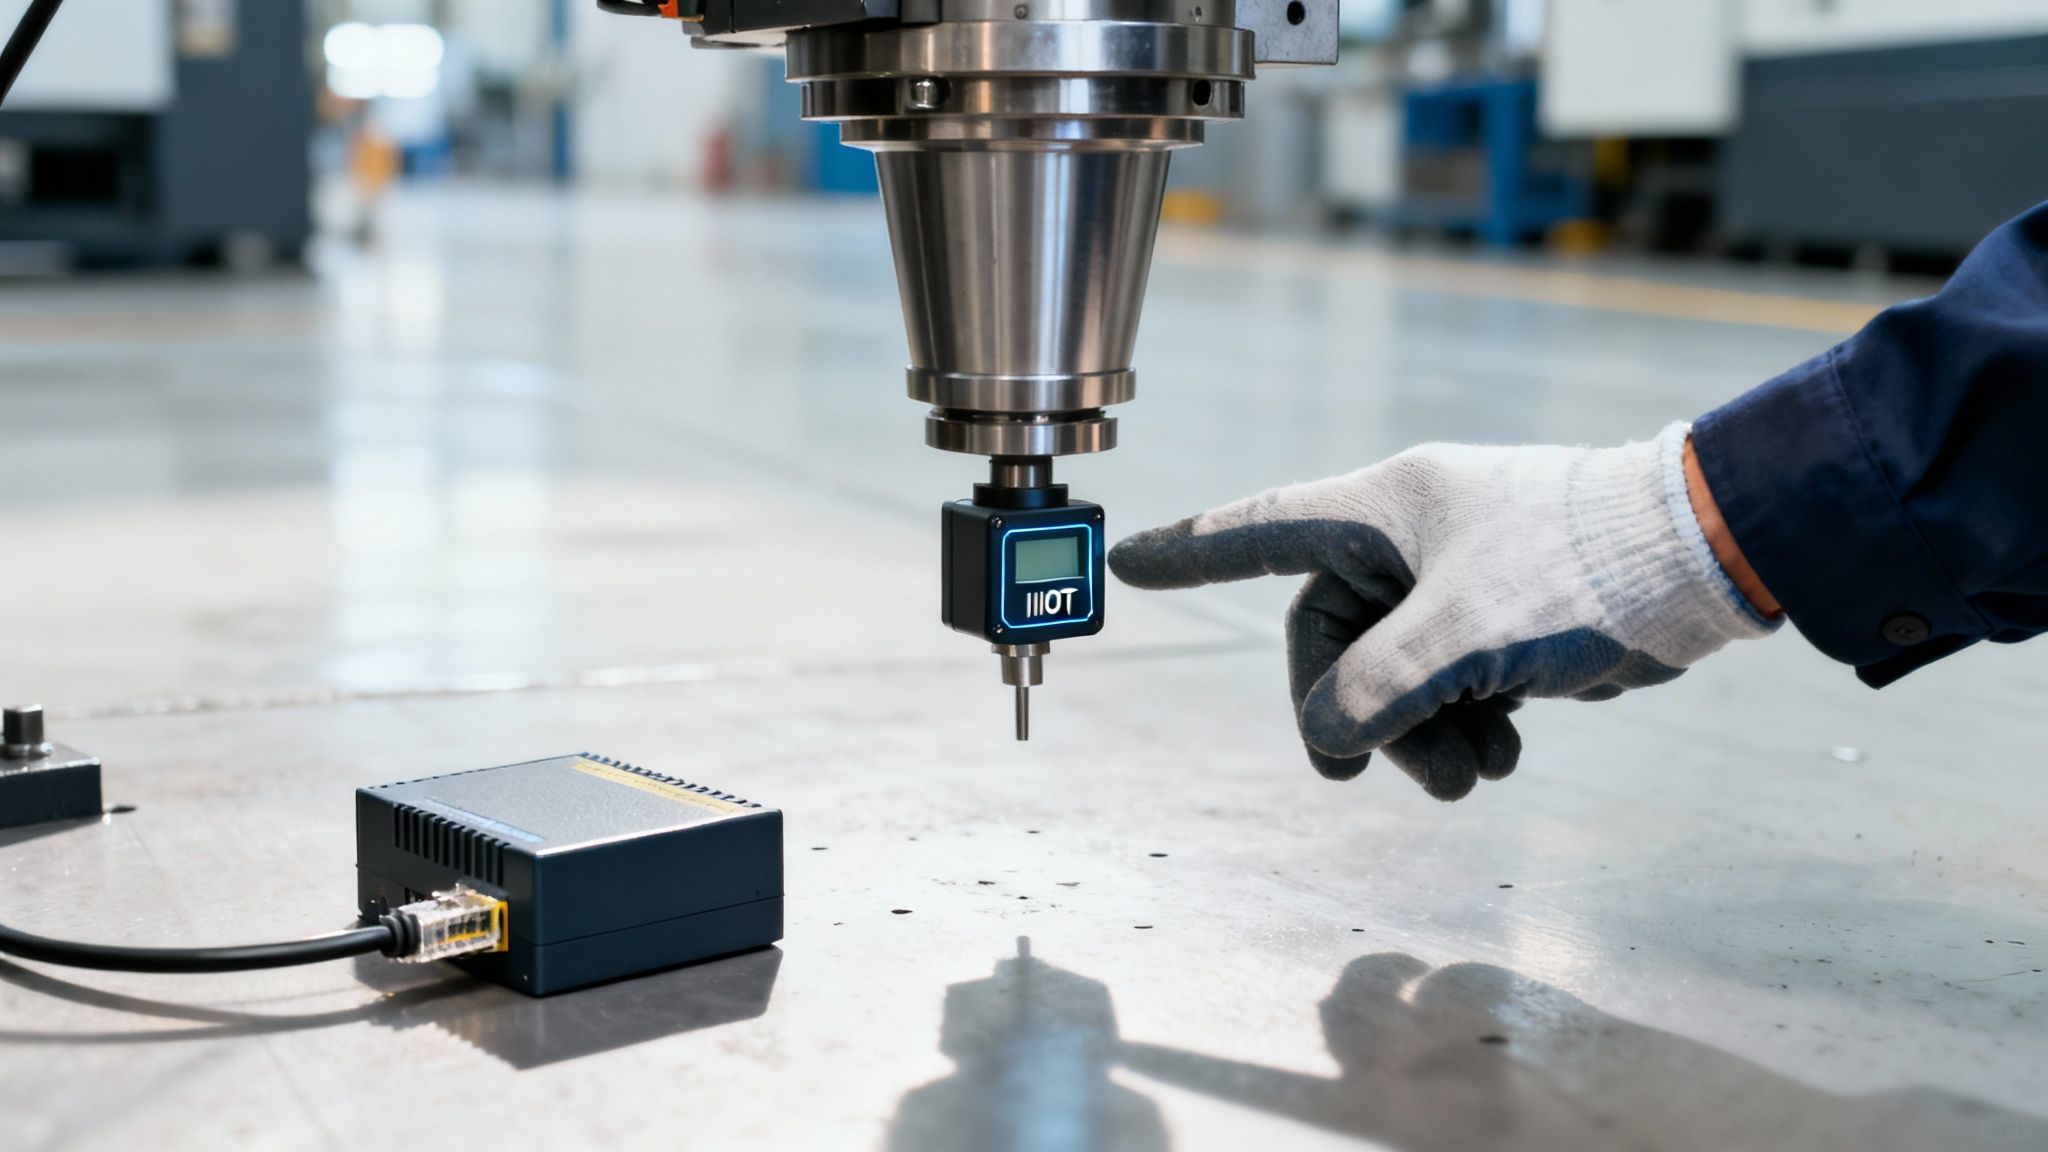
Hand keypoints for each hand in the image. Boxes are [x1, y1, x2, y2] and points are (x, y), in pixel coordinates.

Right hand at [1109, 424, 1776, 798]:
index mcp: (1386, 511)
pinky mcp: (1505, 619)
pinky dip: (1464, 725)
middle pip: (1332, 639)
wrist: (1700, 562)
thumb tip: (1329, 732)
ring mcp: (1460, 581)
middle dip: (1355, 711)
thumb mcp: (1461, 634)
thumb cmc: (1577, 569)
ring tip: (1474, 771)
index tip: (1128, 562)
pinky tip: (1504, 748)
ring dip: (1418, 733)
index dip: (1191, 550)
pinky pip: (1448, 685)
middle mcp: (1413, 541)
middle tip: (1360, 771)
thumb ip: (1376, 686)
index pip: (1262, 527)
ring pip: (1393, 674)